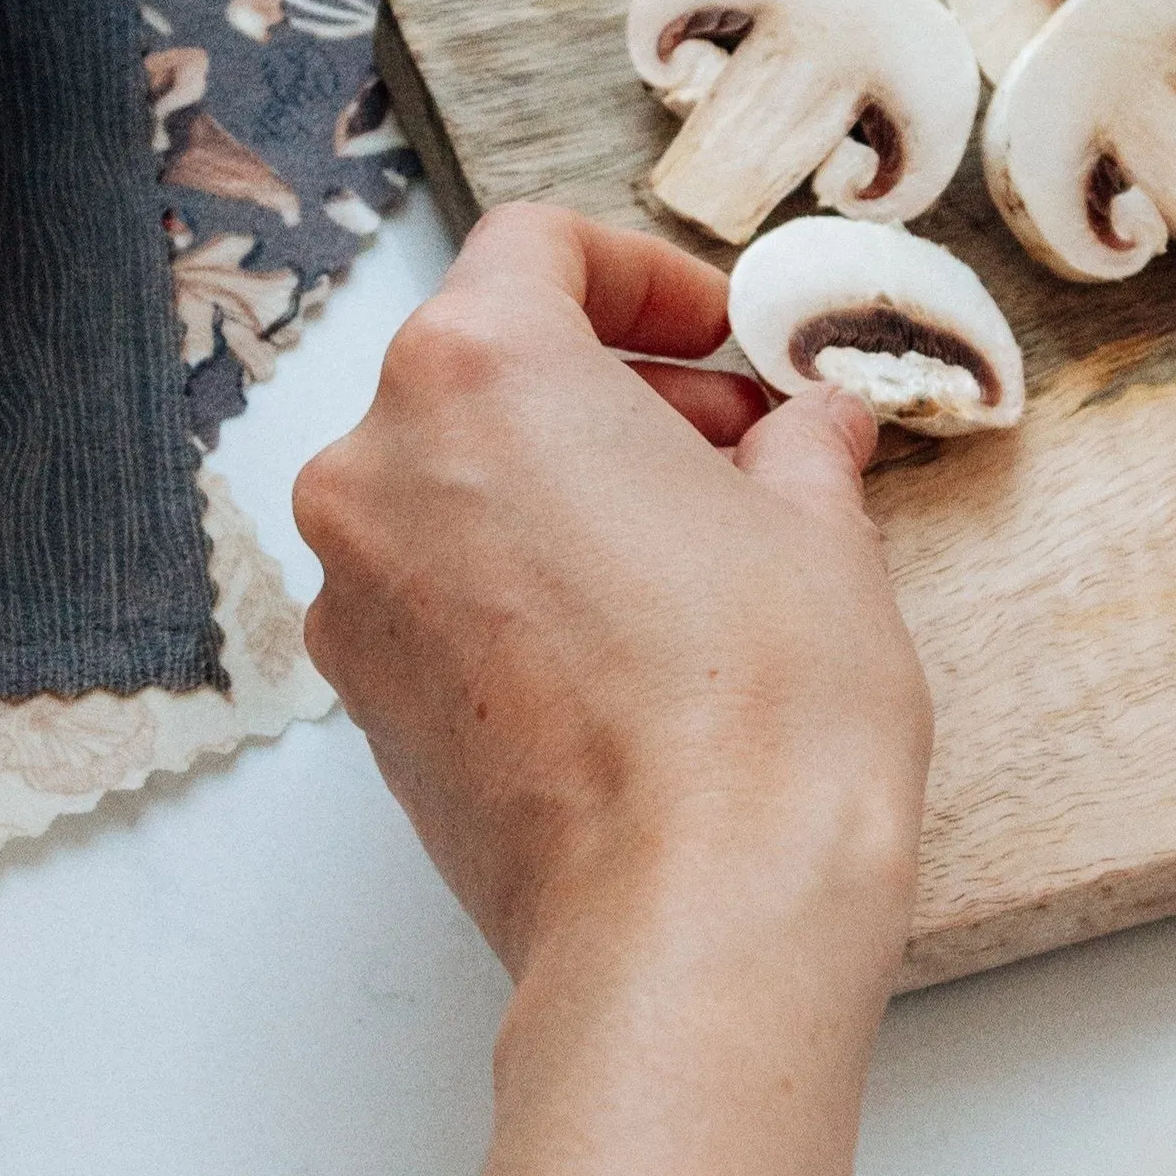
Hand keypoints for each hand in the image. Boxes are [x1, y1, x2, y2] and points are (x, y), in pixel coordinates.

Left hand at [291, 203, 930, 998]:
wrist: (692, 925)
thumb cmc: (760, 714)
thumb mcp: (820, 534)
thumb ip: (796, 449)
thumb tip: (808, 430)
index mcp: (479, 372)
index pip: (538, 250)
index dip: (645, 279)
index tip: (720, 336)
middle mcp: (379, 466)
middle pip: (487, 368)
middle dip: (617, 390)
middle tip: (739, 445)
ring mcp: (354, 591)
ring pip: (455, 484)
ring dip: (566, 487)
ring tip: (697, 552)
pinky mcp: (364, 700)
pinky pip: (438, 591)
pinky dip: (521, 582)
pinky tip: (635, 644)